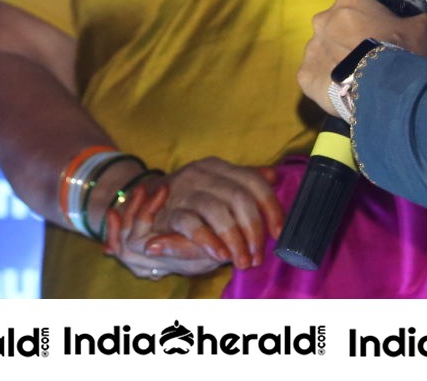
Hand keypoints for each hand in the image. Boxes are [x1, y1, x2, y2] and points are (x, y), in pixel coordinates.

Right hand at [107, 159, 283, 271]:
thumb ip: (243, 185)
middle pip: (238, 196)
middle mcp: (203, 173)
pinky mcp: (170, 211)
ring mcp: (185, 190)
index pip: (253, 181)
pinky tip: (220, 254)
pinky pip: (191, 224)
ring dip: (234, 238)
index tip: (278, 233)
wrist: (148, 213)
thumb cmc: (194, 206)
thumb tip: (274, 174)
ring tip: (242, 260)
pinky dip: (208, 240)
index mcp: (220, 167)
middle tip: (258, 256)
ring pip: (216, 210)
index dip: (270, 207)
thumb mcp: (219, 192)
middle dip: (253, 229)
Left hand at [298, 0, 426, 109]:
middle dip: (352, 42)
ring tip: (360, 80)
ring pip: (326, 54)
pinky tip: (346, 93)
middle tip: (373, 62)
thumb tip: (426, 25)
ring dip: (339, 64)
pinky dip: (329, 85)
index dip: (373, 24)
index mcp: (348, 1)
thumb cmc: (399, 51)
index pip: (359, 8)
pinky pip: (317, 78)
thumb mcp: (423, 30)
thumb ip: (423, 22)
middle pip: (339, 29)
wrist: (379, 85)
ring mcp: (312, 47)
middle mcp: (324, 19)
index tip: (384, 40)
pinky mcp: (305, 74)